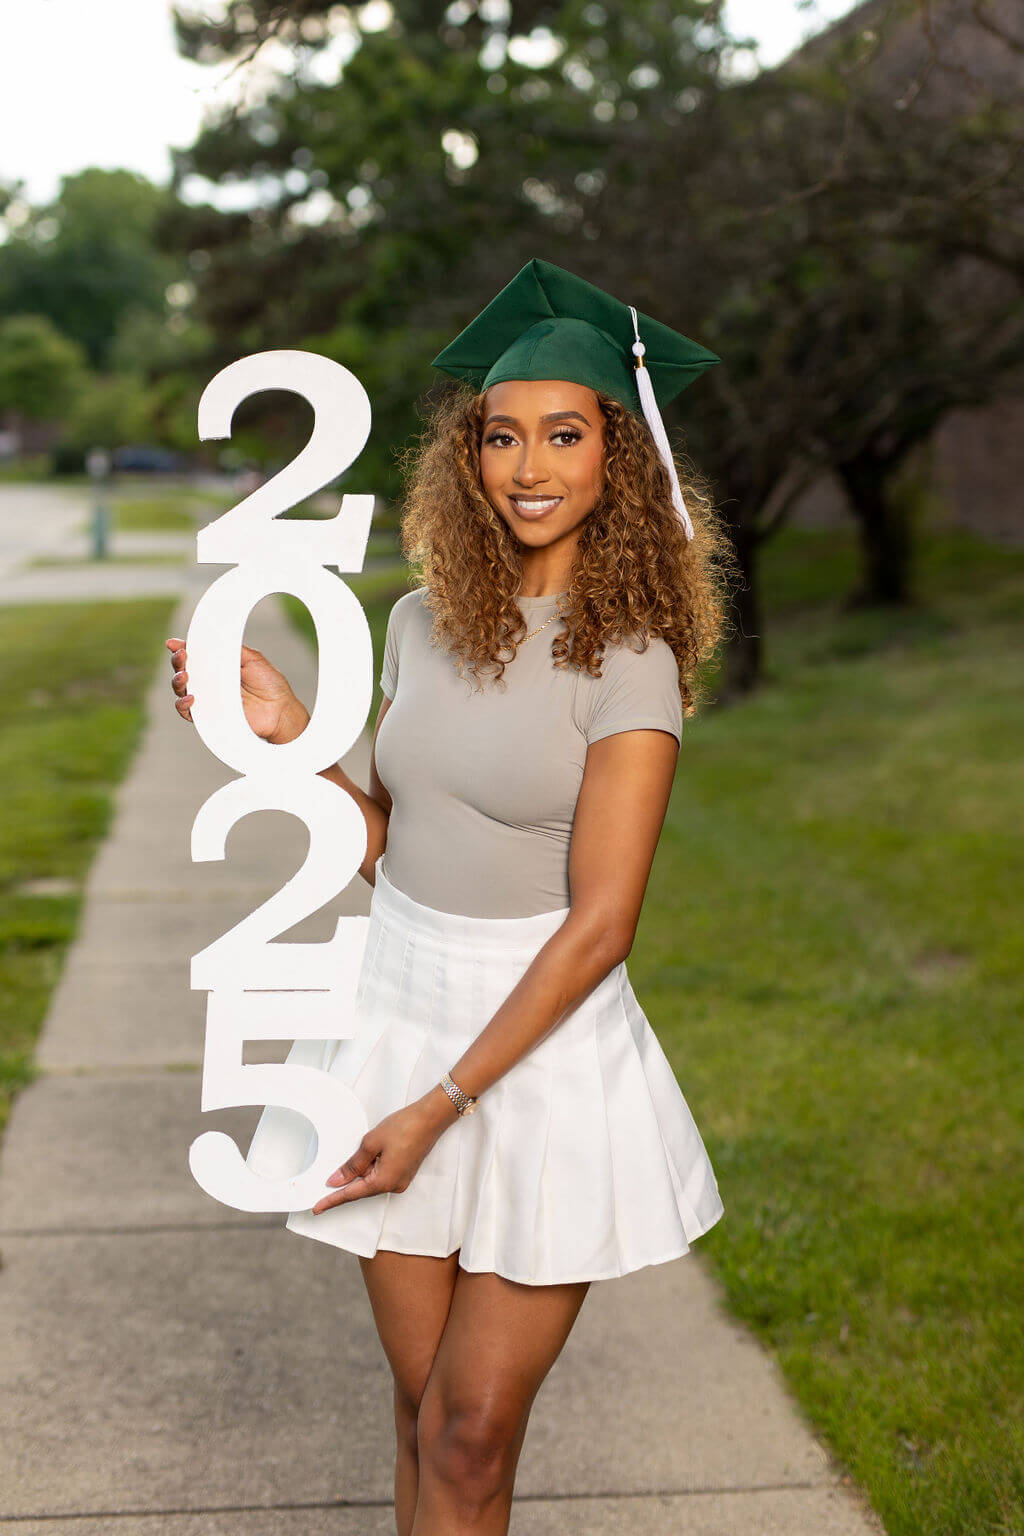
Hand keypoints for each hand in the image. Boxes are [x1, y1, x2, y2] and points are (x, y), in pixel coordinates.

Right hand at [165, 637, 309, 743]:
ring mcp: (208, 699)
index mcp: (217, 666)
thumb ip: (231, 648)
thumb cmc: (269, 684)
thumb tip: (210, 636)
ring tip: (185, 676)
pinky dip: (183, 705)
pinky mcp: (209, 716)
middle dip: (177, 662)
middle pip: (182, 671)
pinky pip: (188, 713)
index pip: (194, 656)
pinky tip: (191, 698)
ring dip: (177, 682)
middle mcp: (209, 682)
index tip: (174, 643)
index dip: (181, 649)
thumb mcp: (251, 658)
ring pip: (181, 691)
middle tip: (182, 656)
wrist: (281, 709)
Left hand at [310, 1093, 457, 1214]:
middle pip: (362, 1187)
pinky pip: (381, 1174)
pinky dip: (373, 1166)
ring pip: (372, 1179)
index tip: (317, 1208)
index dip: (331, 1200)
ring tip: (372, 1145)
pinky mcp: (404, 1172)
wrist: (431, 1118)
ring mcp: (401, 1180)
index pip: (351, 1194)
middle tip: (338, 1169)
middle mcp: (394, 1186)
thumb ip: (352, 1165)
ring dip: (364, 1168)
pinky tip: (374, 1152)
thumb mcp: (371, 1143)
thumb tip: (337, 1180)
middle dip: (349, 1178)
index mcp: (384, 1182)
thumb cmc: (405, 1127)